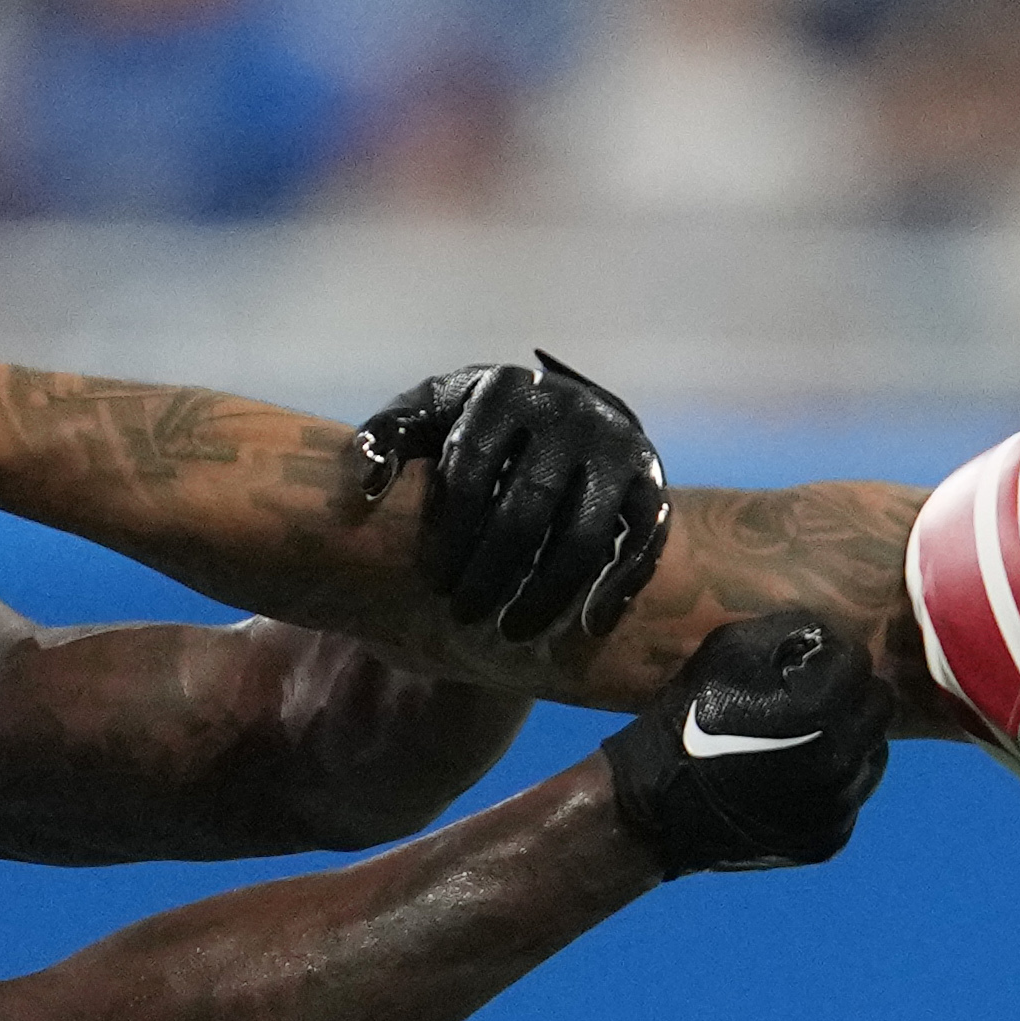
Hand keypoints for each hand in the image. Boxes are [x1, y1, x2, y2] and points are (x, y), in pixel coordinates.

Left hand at [356, 349, 669, 646]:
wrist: (562, 413)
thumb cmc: (477, 424)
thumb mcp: (428, 416)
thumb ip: (389, 437)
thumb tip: (366, 480)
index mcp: (504, 390)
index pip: (472, 464)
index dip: (451, 530)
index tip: (433, 582)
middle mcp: (569, 410)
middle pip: (530, 504)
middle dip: (494, 569)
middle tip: (464, 613)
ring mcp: (617, 444)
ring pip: (587, 531)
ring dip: (548, 590)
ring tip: (513, 629)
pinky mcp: (652, 477)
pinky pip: (645, 539)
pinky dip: (620, 585)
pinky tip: (590, 625)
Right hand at [604, 610, 889, 874]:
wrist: (655, 812)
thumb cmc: (687, 721)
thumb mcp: (726, 651)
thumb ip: (786, 631)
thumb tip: (825, 637)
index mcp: (819, 711)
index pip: (858, 661)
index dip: (829, 656)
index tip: (802, 664)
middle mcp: (840, 762)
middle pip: (879, 706)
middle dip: (849, 695)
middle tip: (811, 699)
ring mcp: (839, 808)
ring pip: (873, 753)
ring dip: (848, 739)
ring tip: (806, 740)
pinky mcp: (830, 839)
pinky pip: (852, 795)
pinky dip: (834, 782)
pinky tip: (796, 779)